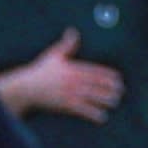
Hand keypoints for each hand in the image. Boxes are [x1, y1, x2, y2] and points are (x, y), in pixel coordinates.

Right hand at [0, 30, 122, 119]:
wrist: (26, 88)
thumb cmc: (40, 71)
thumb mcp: (54, 55)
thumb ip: (66, 44)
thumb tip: (73, 31)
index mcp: (72, 68)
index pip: (94, 71)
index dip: (107, 75)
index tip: (118, 77)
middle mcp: (72, 81)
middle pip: (95, 84)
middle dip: (109, 88)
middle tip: (121, 91)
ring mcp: (69, 93)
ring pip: (91, 97)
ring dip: (104, 100)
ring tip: (115, 102)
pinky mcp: (65, 105)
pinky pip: (82, 110)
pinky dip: (93, 114)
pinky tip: (102, 117)